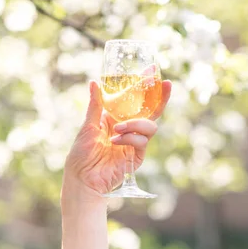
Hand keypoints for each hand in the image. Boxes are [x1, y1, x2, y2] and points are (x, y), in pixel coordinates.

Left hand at [62, 79, 171, 202]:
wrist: (82, 178)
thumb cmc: (81, 154)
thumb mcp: (88, 125)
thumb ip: (95, 105)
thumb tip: (94, 82)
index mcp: (116, 119)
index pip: (134, 101)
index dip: (144, 87)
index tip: (151, 70)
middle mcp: (128, 129)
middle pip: (151, 111)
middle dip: (161, 97)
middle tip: (166, 84)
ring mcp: (134, 143)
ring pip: (150, 126)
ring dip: (136, 124)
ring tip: (117, 130)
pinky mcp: (136, 156)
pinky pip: (142, 141)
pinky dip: (129, 139)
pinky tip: (115, 142)